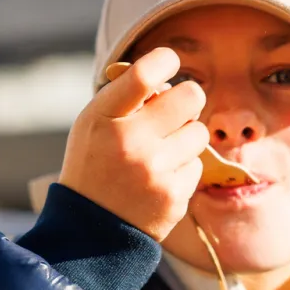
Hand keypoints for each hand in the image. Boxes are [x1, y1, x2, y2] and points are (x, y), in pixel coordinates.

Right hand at [58, 46, 207, 240]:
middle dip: (187, 99)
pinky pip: (196, 165)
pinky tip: (160, 179)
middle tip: (175, 111)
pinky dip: (182, 168)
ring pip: (199, 132)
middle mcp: (131, 143)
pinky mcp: (174, 197)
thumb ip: (125, 96)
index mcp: (104, 118)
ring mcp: (155, 172)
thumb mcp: (93, 123)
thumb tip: (168, 77)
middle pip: (191, 97)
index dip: (164, 60)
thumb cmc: (95, 163)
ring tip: (162, 151)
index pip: (144, 75)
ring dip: (186, 137)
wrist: (90, 229)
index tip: (168, 62)